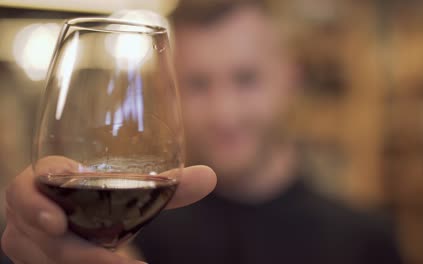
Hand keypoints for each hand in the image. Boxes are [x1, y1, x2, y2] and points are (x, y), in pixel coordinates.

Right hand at [2, 156, 216, 263]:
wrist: (84, 219)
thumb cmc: (108, 199)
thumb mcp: (134, 193)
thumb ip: (166, 187)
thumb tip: (210, 177)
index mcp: (48, 182)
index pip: (26, 185)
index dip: (33, 202)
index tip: (57, 222)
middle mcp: (32, 212)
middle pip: (33, 234)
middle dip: (70, 251)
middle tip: (110, 261)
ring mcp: (28, 239)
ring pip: (40, 257)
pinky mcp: (35, 257)